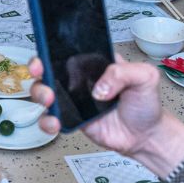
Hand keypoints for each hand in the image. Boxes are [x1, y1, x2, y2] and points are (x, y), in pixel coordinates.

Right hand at [28, 56, 169, 154]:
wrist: (145, 136)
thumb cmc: (145, 104)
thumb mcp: (145, 78)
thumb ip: (124, 73)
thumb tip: (99, 87)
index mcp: (96, 62)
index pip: (71, 49)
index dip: (54, 46)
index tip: (47, 49)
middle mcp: (81, 78)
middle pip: (49, 67)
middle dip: (38, 67)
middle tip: (42, 72)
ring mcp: (74, 98)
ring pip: (44, 90)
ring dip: (40, 92)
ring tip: (50, 100)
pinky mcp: (71, 118)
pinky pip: (50, 117)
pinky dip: (47, 120)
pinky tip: (55, 122)